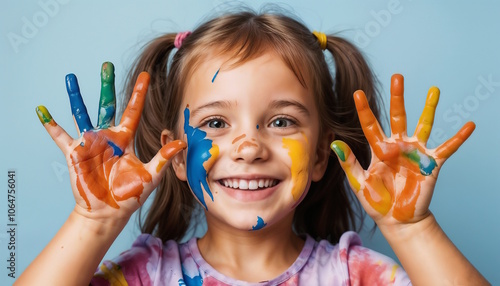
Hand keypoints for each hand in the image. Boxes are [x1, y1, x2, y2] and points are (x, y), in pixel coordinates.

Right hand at [36, 62, 185, 219]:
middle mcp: (107, 136)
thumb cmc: (131, 195)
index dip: (139, 93)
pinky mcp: (75, 154)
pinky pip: (60, 136)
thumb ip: (164, 157)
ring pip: (82, 114)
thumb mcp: (151, 176)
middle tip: (106, 65)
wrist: (110, 212)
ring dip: (76, 97)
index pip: (133, 110)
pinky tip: (42, 110)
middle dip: (107, 85)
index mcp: (125, 138)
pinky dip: (51, 124)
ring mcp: (90, 143)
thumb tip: (182, 142)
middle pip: (107, 105)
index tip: (145, 75)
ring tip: (70, 78)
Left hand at [330, 74, 473, 224]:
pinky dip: (458, 138)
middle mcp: (398, 146)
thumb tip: (335, 143)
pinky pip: (446, 149)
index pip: (370, 125)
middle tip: (397, 76)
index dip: (364, 110)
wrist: (397, 220)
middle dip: (397, 97)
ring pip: (423, 125)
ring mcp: (415, 153)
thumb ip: (349, 163)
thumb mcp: (359, 183)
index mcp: (379, 149)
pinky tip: (469, 125)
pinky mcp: (431, 164)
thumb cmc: (377, 201)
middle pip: (397, 117)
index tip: (357, 93)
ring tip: (434, 90)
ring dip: (428, 108)